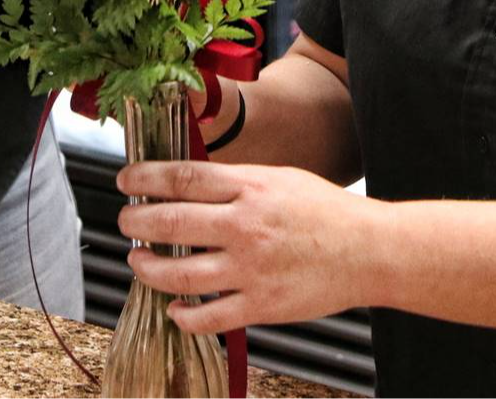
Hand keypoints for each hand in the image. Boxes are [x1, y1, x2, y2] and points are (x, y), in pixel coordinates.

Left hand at [117, 160, 385, 334]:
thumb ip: (235, 181)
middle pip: (171, 223)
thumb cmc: (326, 212)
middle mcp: (246, 227)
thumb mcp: (279, 178)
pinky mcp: (261, 305)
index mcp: (251, 188)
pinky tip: (174, 307)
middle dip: (136, 222)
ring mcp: (251, 269)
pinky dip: (182, 315)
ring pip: (179, 275)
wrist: (369, 251)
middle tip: (126, 221)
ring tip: (138, 261)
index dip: (145, 179)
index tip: (125, 181)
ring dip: (148, 269)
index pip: (182, 178)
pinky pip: (207, 318)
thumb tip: (187, 184)